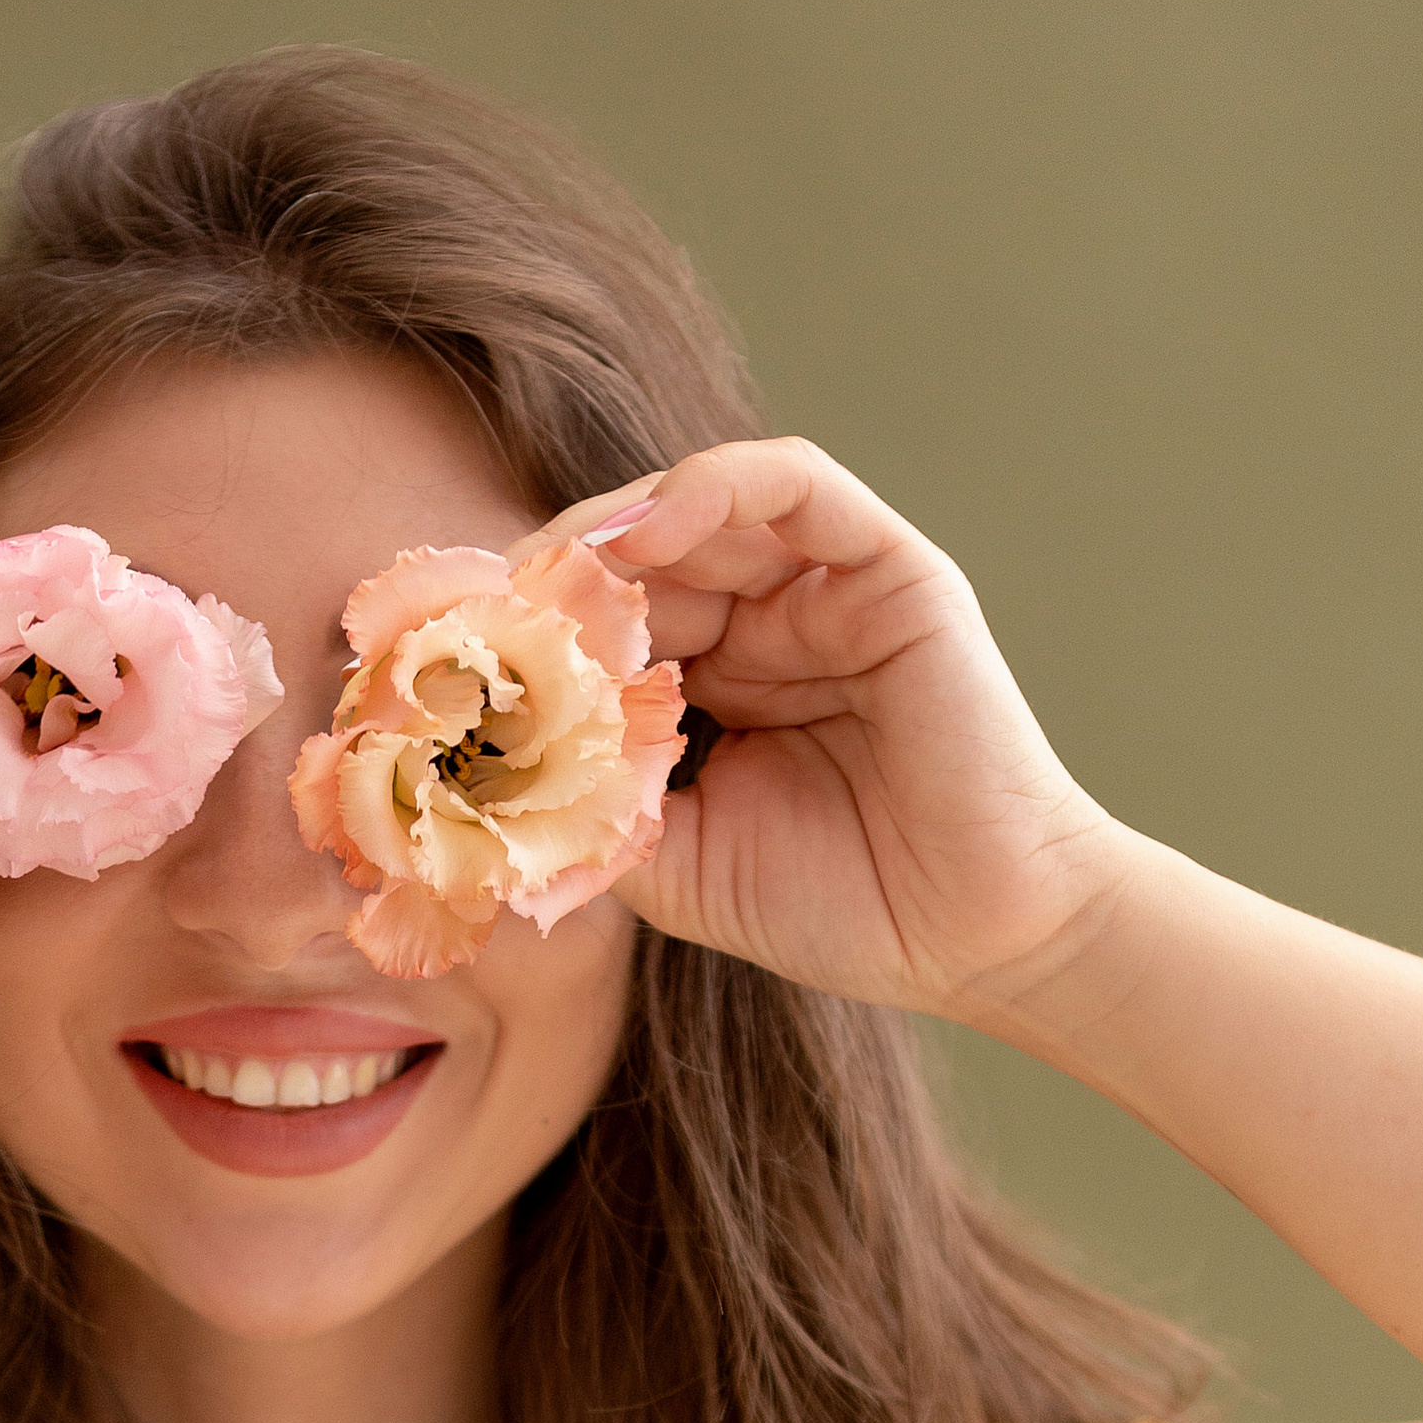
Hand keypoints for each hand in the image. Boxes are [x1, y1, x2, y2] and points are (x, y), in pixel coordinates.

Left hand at [534, 440, 1132, 1025]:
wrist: (974, 938)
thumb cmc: (838, 907)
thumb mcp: (673, 859)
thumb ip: (588, 800)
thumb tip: (479, 752)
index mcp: (710, 689)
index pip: (599, 626)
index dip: (524, 634)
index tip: (447, 663)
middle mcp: (761, 624)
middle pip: (632, 562)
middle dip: (550, 581)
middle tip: (480, 613)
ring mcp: (822, 590)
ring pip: (694, 511)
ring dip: (610, 533)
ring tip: (552, 574)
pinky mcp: (887, 568)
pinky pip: (792, 485)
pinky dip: (712, 486)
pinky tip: (645, 529)